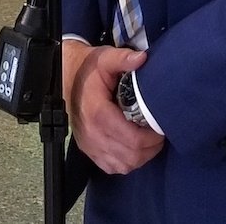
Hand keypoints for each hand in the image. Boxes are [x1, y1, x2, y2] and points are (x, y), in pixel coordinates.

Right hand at [63, 40, 163, 173]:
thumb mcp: (104, 58)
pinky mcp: (89, 151)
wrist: (65, 77)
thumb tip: (143, 59)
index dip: (152, 137)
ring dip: (140, 156)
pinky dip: (126, 162)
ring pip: (123, 165)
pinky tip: (133, 147)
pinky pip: (112, 167)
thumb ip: (123, 58)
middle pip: (131, 156)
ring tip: (148, 140)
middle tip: (158, 133)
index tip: (160, 126)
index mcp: (97, 114)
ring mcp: (89, 145)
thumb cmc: (87, 69)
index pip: (132, 140)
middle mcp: (92, 135)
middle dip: (150, 147)